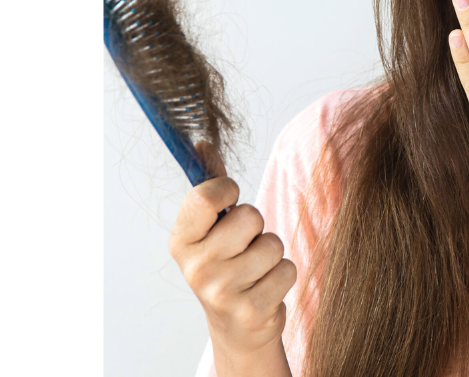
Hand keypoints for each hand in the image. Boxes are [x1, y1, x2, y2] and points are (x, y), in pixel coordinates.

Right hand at [169, 142, 296, 358]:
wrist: (236, 326)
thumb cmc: (226, 264)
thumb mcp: (211, 228)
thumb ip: (211, 185)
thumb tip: (203, 142)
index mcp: (181, 241)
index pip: (204, 197)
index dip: (227, 189)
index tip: (231, 197)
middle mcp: (195, 268)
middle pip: (249, 217)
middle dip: (257, 227)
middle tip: (245, 244)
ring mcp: (221, 292)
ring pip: (273, 244)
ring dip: (272, 253)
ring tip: (256, 268)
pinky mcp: (250, 310)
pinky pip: (287, 270)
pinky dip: (283, 275)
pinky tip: (266, 287)